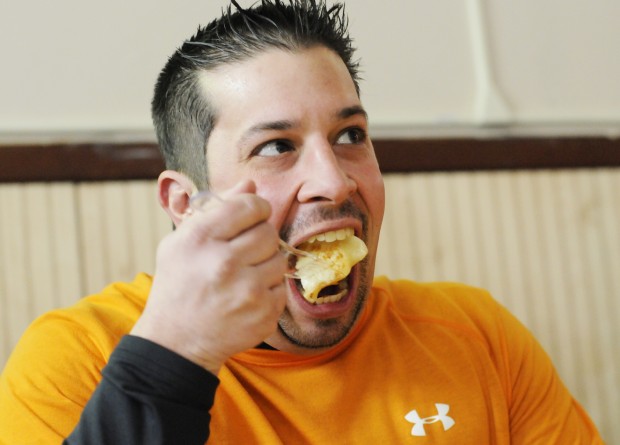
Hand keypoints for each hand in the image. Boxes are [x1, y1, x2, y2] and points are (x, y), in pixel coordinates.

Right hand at [131, 180, 287, 373]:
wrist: (177, 343)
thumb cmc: (178, 285)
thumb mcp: (183, 241)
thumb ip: (218, 209)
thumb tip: (250, 183)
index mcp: (201, 239)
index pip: (250, 205)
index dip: (256, 207)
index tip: (253, 215)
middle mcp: (224, 263)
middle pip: (269, 232)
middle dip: (260, 238)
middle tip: (244, 251)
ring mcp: (247, 292)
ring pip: (280, 259)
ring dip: (266, 265)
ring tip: (244, 276)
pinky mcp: (264, 315)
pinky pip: (282, 288)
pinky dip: (268, 291)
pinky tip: (246, 297)